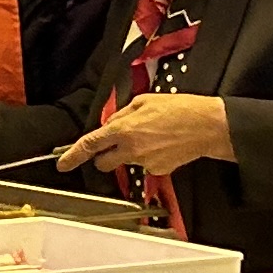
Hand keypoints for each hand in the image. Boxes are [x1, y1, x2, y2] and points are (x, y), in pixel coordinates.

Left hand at [61, 92, 232, 178]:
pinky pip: (145, 165)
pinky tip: (163, 144)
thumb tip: (110, 124)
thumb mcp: (144, 101)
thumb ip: (121, 114)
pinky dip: (149, 156)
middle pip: (103, 163)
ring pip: (126, 162)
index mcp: (123, 130)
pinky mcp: (159, 171)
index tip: (63, 163)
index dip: (73, 156)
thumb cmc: (180, 109)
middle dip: (103, 157)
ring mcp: (144, 163)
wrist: (209, 126)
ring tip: (151, 136)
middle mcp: (130, 149)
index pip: (90, 145)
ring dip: (130, 153)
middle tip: (114, 145)